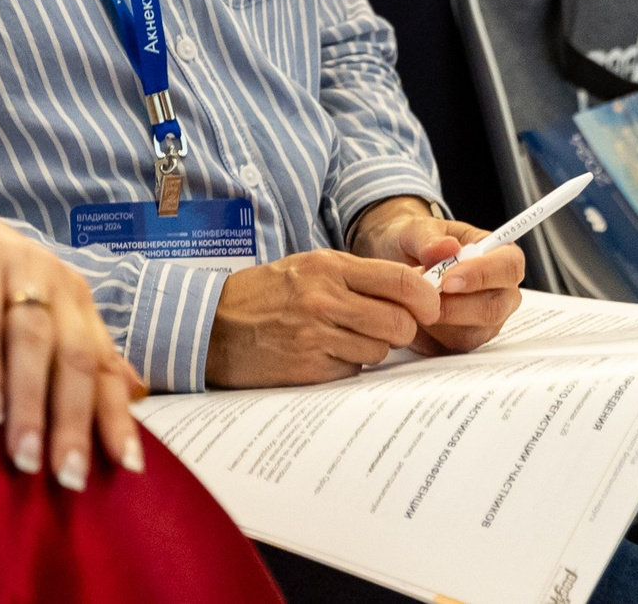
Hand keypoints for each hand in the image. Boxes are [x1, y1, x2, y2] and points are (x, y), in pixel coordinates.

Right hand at [0, 167, 147, 489]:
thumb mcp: (25, 314)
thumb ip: (73, 351)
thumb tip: (135, 392)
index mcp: (74, 299)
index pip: (105, 365)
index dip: (116, 416)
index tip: (126, 468)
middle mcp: (54, 279)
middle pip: (75, 359)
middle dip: (74, 423)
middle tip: (68, 478)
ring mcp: (16, 262)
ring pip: (33, 342)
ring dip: (31, 404)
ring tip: (26, 456)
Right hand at [207, 249, 443, 386]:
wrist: (209, 324)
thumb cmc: (262, 295)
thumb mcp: (306, 268)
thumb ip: (355, 276)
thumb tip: (413, 291)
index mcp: (327, 267)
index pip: (402, 282)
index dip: (426, 299)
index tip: (428, 308)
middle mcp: (324, 298)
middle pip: (400, 323)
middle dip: (399, 329)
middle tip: (381, 327)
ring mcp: (316, 335)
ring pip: (379, 350)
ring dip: (369, 349)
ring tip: (340, 338)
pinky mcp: (309, 368)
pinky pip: (353, 372)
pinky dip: (345, 366)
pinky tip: (321, 354)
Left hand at [348, 202, 523, 355]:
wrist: (397, 261)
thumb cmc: (417, 242)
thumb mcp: (414, 229)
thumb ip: (428, 237)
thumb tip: (446, 247)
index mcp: (500, 255)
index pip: (509, 267)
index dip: (482, 275)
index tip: (448, 280)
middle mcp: (501, 291)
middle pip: (493, 308)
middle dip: (454, 306)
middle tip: (422, 296)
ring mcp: (487, 321)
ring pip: (471, 334)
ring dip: (437, 320)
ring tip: (412, 298)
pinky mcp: (466, 340)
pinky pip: (451, 347)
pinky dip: (427, 334)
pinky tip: (413, 313)